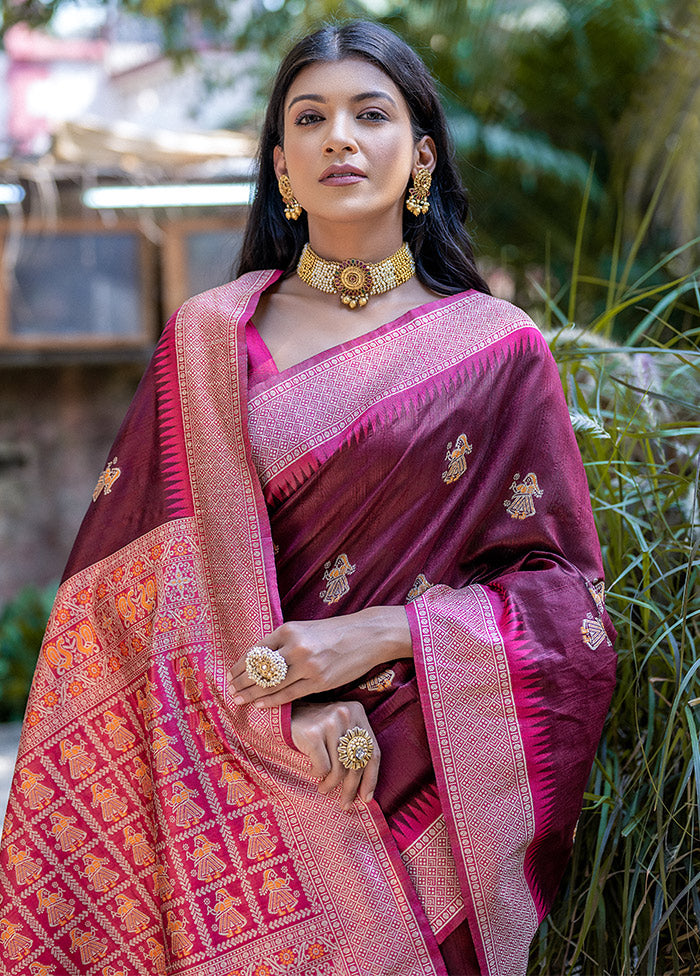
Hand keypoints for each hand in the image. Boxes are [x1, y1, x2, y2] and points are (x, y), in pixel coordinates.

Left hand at [228, 606, 410, 707]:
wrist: (366, 635)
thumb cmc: (335, 632)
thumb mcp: (305, 629)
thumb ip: (284, 642)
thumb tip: (259, 660)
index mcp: (288, 629)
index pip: (256, 651)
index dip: (241, 665)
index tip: (230, 674)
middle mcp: (295, 646)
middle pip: (259, 669)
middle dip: (242, 682)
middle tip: (230, 690)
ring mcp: (307, 665)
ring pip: (271, 684)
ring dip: (252, 694)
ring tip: (239, 699)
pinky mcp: (319, 681)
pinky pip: (289, 695)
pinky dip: (271, 701)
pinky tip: (260, 704)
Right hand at [291, 700, 379, 810]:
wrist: (281, 716)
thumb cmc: (313, 728)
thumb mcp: (337, 729)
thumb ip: (351, 747)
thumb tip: (365, 787)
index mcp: (356, 711)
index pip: (372, 751)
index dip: (371, 777)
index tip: (367, 797)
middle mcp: (346, 714)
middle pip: (356, 762)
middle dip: (351, 788)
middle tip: (345, 804)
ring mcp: (330, 722)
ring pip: (339, 768)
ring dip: (331, 784)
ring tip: (323, 789)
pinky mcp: (313, 733)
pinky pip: (322, 767)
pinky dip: (317, 774)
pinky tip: (312, 772)